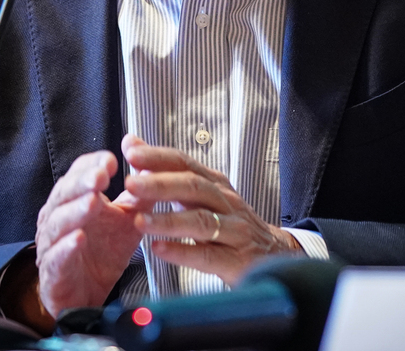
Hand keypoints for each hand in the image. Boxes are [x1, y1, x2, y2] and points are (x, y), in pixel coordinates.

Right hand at [34, 148, 147, 314]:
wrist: (87, 296)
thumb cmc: (104, 252)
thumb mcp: (129, 218)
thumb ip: (139, 191)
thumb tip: (149, 156)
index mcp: (75, 199)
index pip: (78, 174)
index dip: (93, 165)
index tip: (111, 160)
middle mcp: (57, 217)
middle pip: (64, 193)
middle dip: (82, 183)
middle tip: (101, 176)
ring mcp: (51, 244)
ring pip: (58, 223)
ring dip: (75, 211)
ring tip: (93, 201)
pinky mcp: (53, 272)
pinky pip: (56, 257)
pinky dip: (66, 247)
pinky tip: (78, 238)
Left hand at [122, 134, 299, 285]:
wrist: (272, 254)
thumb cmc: (229, 222)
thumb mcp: (200, 194)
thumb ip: (166, 171)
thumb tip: (133, 143)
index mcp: (214, 184)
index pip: (185, 164)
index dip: (159, 157)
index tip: (131, 152)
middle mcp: (226, 202)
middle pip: (194, 187)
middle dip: (161, 184)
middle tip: (132, 184)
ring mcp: (234, 230)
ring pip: (201, 221)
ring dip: (168, 220)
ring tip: (140, 222)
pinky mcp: (236, 260)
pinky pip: (207, 255)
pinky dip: (182, 252)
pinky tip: (160, 249)